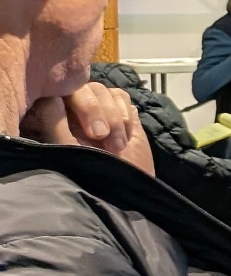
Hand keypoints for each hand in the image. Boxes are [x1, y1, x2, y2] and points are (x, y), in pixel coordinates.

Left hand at [23, 85, 153, 174]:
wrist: (130, 187)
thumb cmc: (96, 176)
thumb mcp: (70, 151)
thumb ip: (56, 123)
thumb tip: (54, 97)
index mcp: (59, 120)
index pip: (63, 92)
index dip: (82, 105)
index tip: (94, 134)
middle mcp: (78, 113)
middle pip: (88, 88)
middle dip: (101, 112)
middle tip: (104, 137)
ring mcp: (102, 113)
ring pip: (106, 92)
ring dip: (116, 117)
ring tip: (118, 144)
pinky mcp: (123, 115)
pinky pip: (123, 97)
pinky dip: (126, 114)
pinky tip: (127, 136)